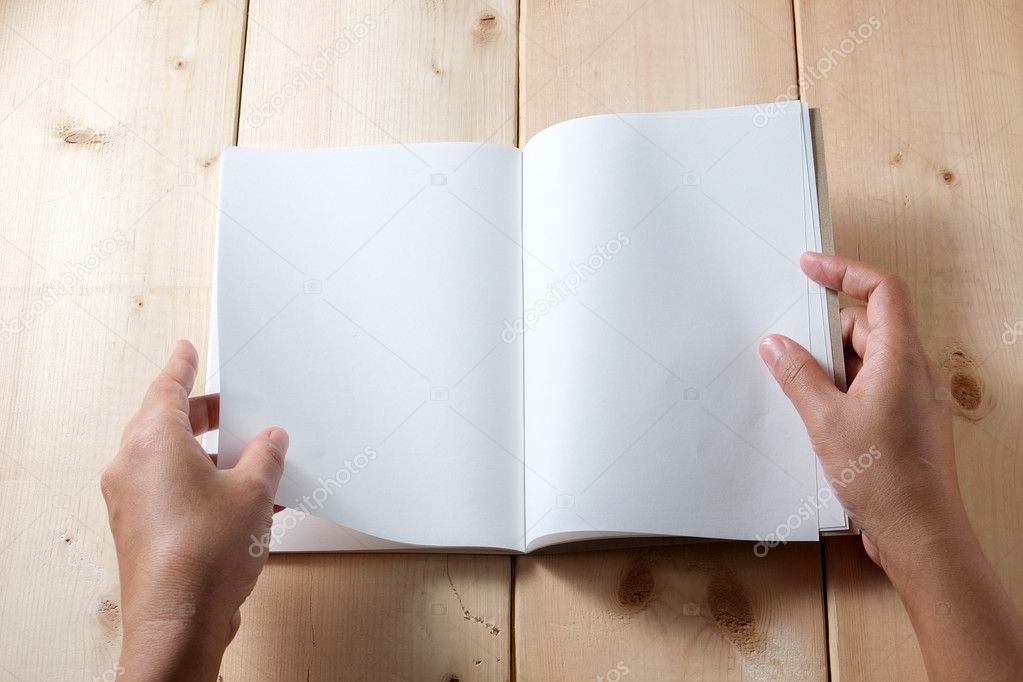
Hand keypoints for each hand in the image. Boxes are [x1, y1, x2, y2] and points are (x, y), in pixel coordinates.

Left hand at [101, 340, 287, 680]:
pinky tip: (248, 500)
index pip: (165, 387)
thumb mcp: (252, 491)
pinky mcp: (141, 530)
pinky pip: (173, 491)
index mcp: (151, 441)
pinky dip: (205, 485)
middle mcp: (132, 467)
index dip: (181, 365)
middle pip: (168, 424)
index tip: (186, 350)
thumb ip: (264, 456)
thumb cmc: (203, 555)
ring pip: (173, 461)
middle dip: (207, 415)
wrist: (181, 619)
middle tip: (235, 408)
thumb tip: (269, 440)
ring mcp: (132, 501)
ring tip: (256, 461)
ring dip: (213, 456)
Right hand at [758, 251, 961, 569]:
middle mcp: (914, 372)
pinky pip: (870, 387)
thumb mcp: (826, 421)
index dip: (845, 271)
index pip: (882, 290)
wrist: (920, 535)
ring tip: (797, 389)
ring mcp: (912, 398)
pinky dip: (841, 389)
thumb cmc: (886, 479)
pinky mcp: (904, 422)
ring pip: (867, 359)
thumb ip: (798, 376)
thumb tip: (777, 345)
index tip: (810, 267)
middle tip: (788, 344)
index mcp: (902, 358)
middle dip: (825, 331)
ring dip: (831, 366)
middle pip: (868, 325)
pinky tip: (815, 414)